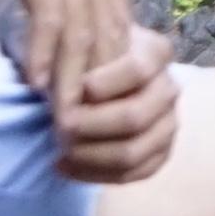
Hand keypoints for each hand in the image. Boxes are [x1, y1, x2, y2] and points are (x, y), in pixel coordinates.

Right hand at [0, 0, 144, 139]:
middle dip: (98, 92)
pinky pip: (51, 14)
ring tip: (64, 126)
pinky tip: (37, 82)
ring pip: (84, 34)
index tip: (102, 112)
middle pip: (107, 37)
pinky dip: (46, 52)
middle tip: (87, 136)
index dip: (110, 72)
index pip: (116, 24)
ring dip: (74, 85)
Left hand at [50, 20, 181, 187]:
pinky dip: (95, 175)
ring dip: (90, 156)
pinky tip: (64, 167)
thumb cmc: (90, 55)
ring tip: (59, 151)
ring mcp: (168, 124)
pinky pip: (132, 174)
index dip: (105, 83)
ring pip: (133, 152)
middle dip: (91, 126)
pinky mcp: (160, 153)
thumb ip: (74, 55)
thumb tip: (44, 82)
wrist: (105, 76)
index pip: (137, 70)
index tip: (77, 90)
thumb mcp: (84, 40)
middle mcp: (169, 89)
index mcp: (156, 53)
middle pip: (134, 117)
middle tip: (59, 126)